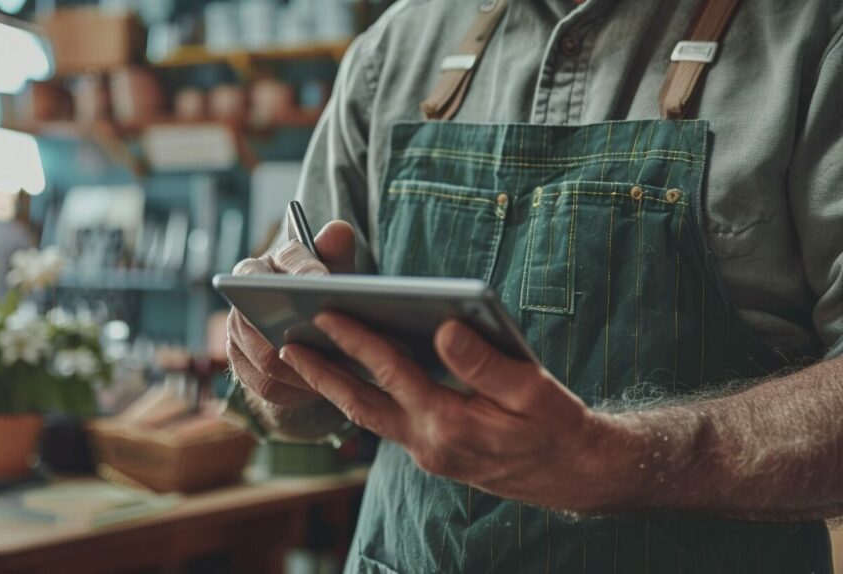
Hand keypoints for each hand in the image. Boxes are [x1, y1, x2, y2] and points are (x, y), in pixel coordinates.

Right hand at [226, 221, 355, 407]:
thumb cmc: (319, 295)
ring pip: (263, 357)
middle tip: (331, 341)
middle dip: (296, 332)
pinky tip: (321, 388)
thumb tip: (339, 231)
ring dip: (301, 368)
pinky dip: (296, 390)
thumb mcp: (333, 271)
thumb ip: (336, 252)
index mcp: (262, 268)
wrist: (300, 332)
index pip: (276, 266)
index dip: (301, 274)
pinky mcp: (240, 366)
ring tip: (336, 371)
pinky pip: (265, 385)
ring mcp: (236, 334)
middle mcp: (240, 298)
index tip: (324, 283)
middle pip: (260, 318)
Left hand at [279, 312, 638, 511]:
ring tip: (304, 357)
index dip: (357, 340)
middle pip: (360, 403)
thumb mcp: (531, 389)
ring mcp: (425, 453)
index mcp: (450, 424)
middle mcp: (428, 443)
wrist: (570, 474)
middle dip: (320, 373)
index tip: (326, 312)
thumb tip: (444, 329)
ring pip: (367, 416)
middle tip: (284, 344)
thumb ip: (483, 362)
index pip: (392, 373)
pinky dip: (363, 397)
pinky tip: (353, 375)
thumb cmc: (555, 426)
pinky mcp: (430, 453)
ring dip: (334, 387)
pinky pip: (385, 422)